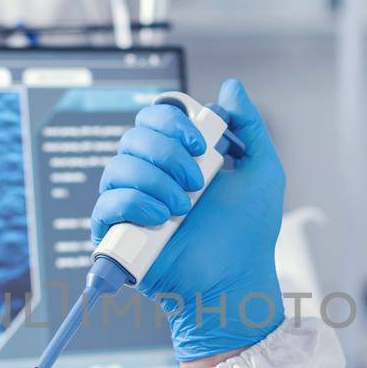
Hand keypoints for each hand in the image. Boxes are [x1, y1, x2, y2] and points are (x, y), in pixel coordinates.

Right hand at [91, 79, 285, 360]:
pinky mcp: (116, 235)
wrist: (235, 280)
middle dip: (166, 152)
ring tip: (182, 208)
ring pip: (116, 167)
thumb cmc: (249, 233)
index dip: (172, 121)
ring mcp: (131, 206)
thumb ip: (249, 125)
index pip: (153, 119)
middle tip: (197, 182)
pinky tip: (161, 218)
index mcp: (177, 159)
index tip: (201, 145)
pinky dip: (133, 204)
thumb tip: (230, 87)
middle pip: (132, 138)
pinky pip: (105, 204)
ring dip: (154, 181)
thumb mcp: (262, 170)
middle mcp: (150, 177)